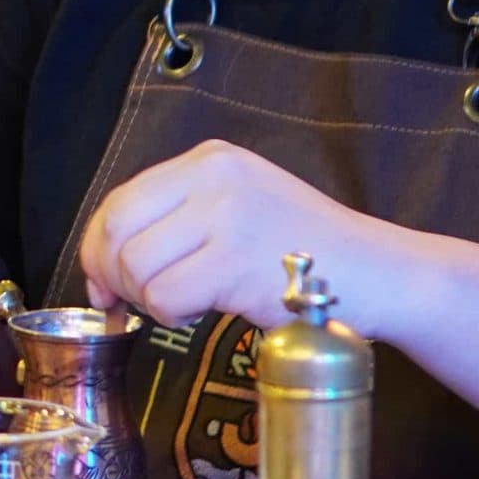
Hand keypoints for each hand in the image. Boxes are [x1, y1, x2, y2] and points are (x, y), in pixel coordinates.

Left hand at [79, 140, 387, 329]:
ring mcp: (227, 217)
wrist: (381, 273)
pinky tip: (204, 313)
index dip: (97, 248)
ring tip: (186, 305)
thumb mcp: (237, 207)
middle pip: (117, 231)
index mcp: (209, 160)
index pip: (118, 201)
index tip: (102, 283)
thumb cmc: (306, 252)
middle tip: (136, 303)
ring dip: (148, 301)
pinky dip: (173, 317)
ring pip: (137, 268)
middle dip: (113, 278)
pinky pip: (166, 298)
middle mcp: (214, 178)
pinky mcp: (238, 263)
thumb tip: (101, 265)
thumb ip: (175, 220)